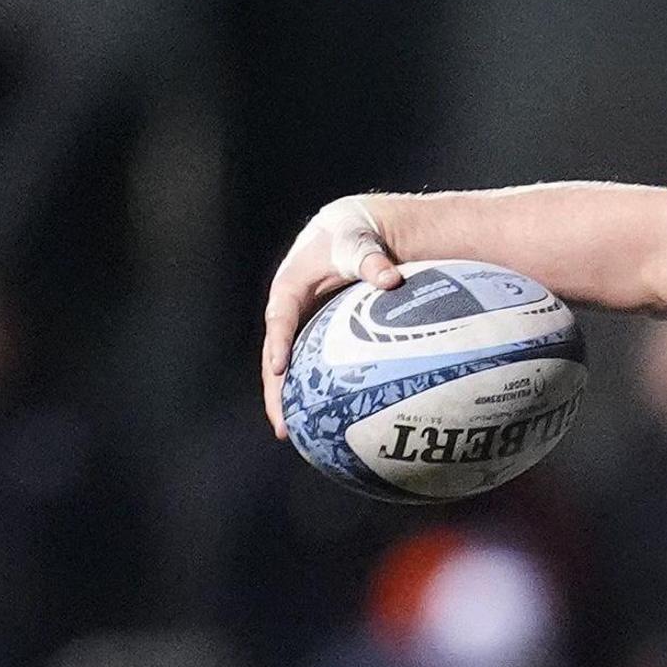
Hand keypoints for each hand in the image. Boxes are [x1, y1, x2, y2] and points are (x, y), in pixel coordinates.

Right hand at [260, 195, 405, 437]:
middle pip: (275, 354)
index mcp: (291, 286)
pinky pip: (308, 366)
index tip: (281, 370)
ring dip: (287, 399)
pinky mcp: (314, 337)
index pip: (280, 318)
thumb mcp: (360, 242)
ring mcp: (300, 326)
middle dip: (276, 390)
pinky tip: (320, 421)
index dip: (280, 343)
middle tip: (283, 424)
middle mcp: (288, 310)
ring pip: (287, 367)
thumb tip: (391, 279)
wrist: (353, 232)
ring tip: (291, 434)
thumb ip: (371, 260)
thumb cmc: (353, 236)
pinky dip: (309, 391)